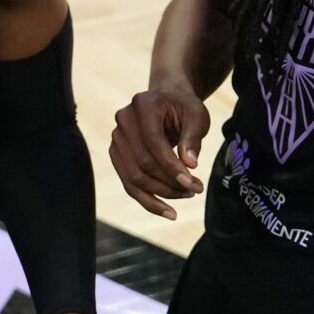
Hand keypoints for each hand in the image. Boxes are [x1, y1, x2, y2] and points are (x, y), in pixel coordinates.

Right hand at [108, 85, 210, 219]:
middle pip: (142, 163)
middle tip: (195, 190)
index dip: (172, 167)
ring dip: (160, 194)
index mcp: (143, 105)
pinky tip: (167, 210)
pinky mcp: (116, 153)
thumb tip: (189, 165)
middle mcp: (124, 119)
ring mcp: (116, 137)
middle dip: (169, 183)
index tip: (193, 184)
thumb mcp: (197, 116)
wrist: (167, 103)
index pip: (154, 143)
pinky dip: (147, 200)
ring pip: (133, 178)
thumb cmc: (184, 108)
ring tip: (186, 197)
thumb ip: (192, 138)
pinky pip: (128, 183)